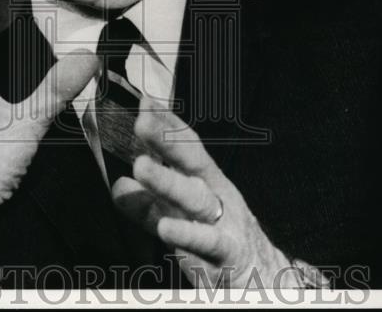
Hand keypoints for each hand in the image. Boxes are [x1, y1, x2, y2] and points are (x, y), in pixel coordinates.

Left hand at [112, 97, 326, 287]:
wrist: (263, 280)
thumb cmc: (220, 242)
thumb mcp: (181, 219)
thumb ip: (147, 205)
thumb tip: (118, 187)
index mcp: (208, 183)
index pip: (188, 147)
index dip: (167, 123)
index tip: (145, 102)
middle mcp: (217, 196)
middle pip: (192, 163)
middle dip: (167, 141)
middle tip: (141, 123)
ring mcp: (223, 223)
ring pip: (195, 198)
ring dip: (167, 181)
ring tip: (140, 167)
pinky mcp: (226, 255)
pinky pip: (206, 243)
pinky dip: (187, 234)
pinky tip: (165, 227)